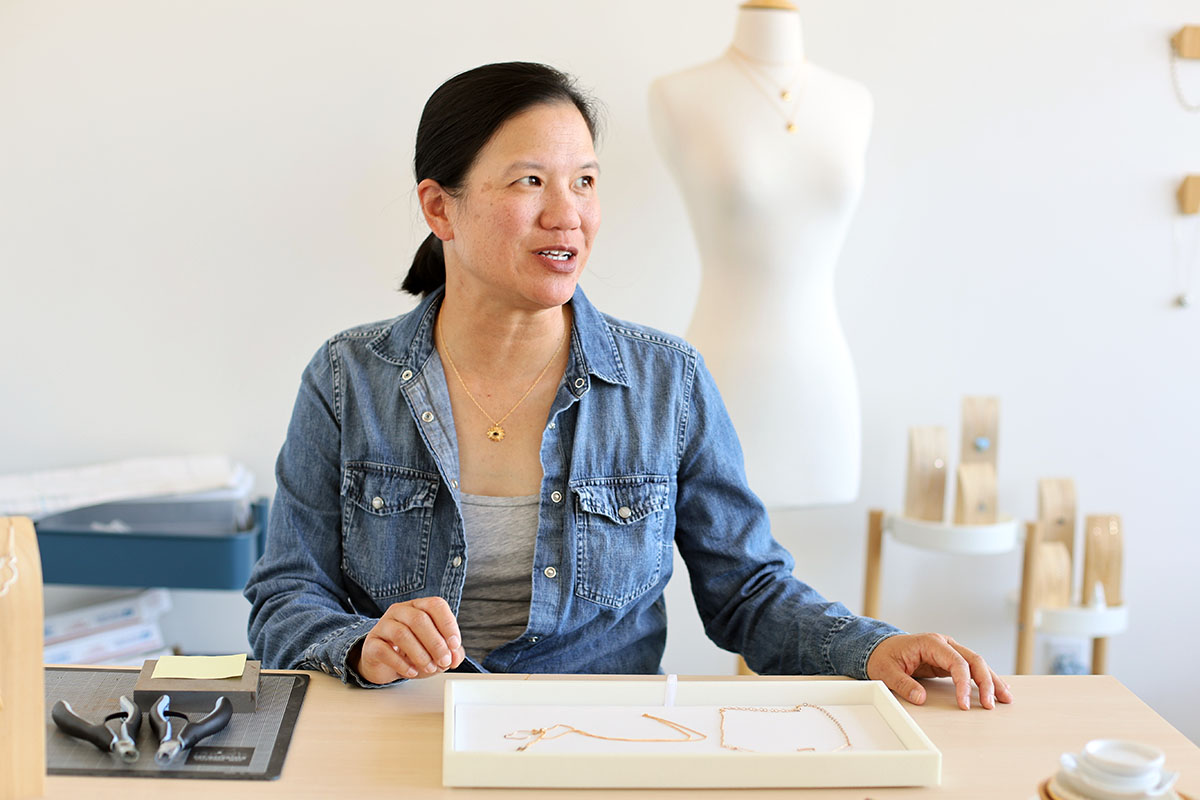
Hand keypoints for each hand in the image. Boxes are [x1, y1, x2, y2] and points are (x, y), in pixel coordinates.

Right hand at [350, 596, 465, 683]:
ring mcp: (383, 625)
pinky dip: (401, 663)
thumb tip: (456, 657)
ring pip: (402, 633)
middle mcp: (400, 611)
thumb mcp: (435, 651)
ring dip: (420, 654)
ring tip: (429, 668)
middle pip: (419, 619)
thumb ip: (450, 652)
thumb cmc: (411, 652)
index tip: (454, 644)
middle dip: (435, 643)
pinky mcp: (371, 643)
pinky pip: (384, 650)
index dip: (448, 624)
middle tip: (444, 661)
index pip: (435, 605)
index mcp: (418, 606)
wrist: (384, 663)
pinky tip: (411, 672)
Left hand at [866, 632, 1013, 710]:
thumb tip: (920, 698)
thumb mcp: (886, 671)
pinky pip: (971, 669)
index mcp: (930, 643)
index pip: (956, 662)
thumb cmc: (882, 656)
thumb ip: (903, 683)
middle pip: (974, 660)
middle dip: (986, 682)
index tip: (964, 704)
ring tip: (1006, 699)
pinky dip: (984, 679)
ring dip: (992, 681)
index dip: (963, 684)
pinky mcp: (949, 661)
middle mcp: (944, 644)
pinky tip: (998, 690)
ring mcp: (948, 652)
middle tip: (991, 705)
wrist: (877, 648)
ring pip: (977, 664)